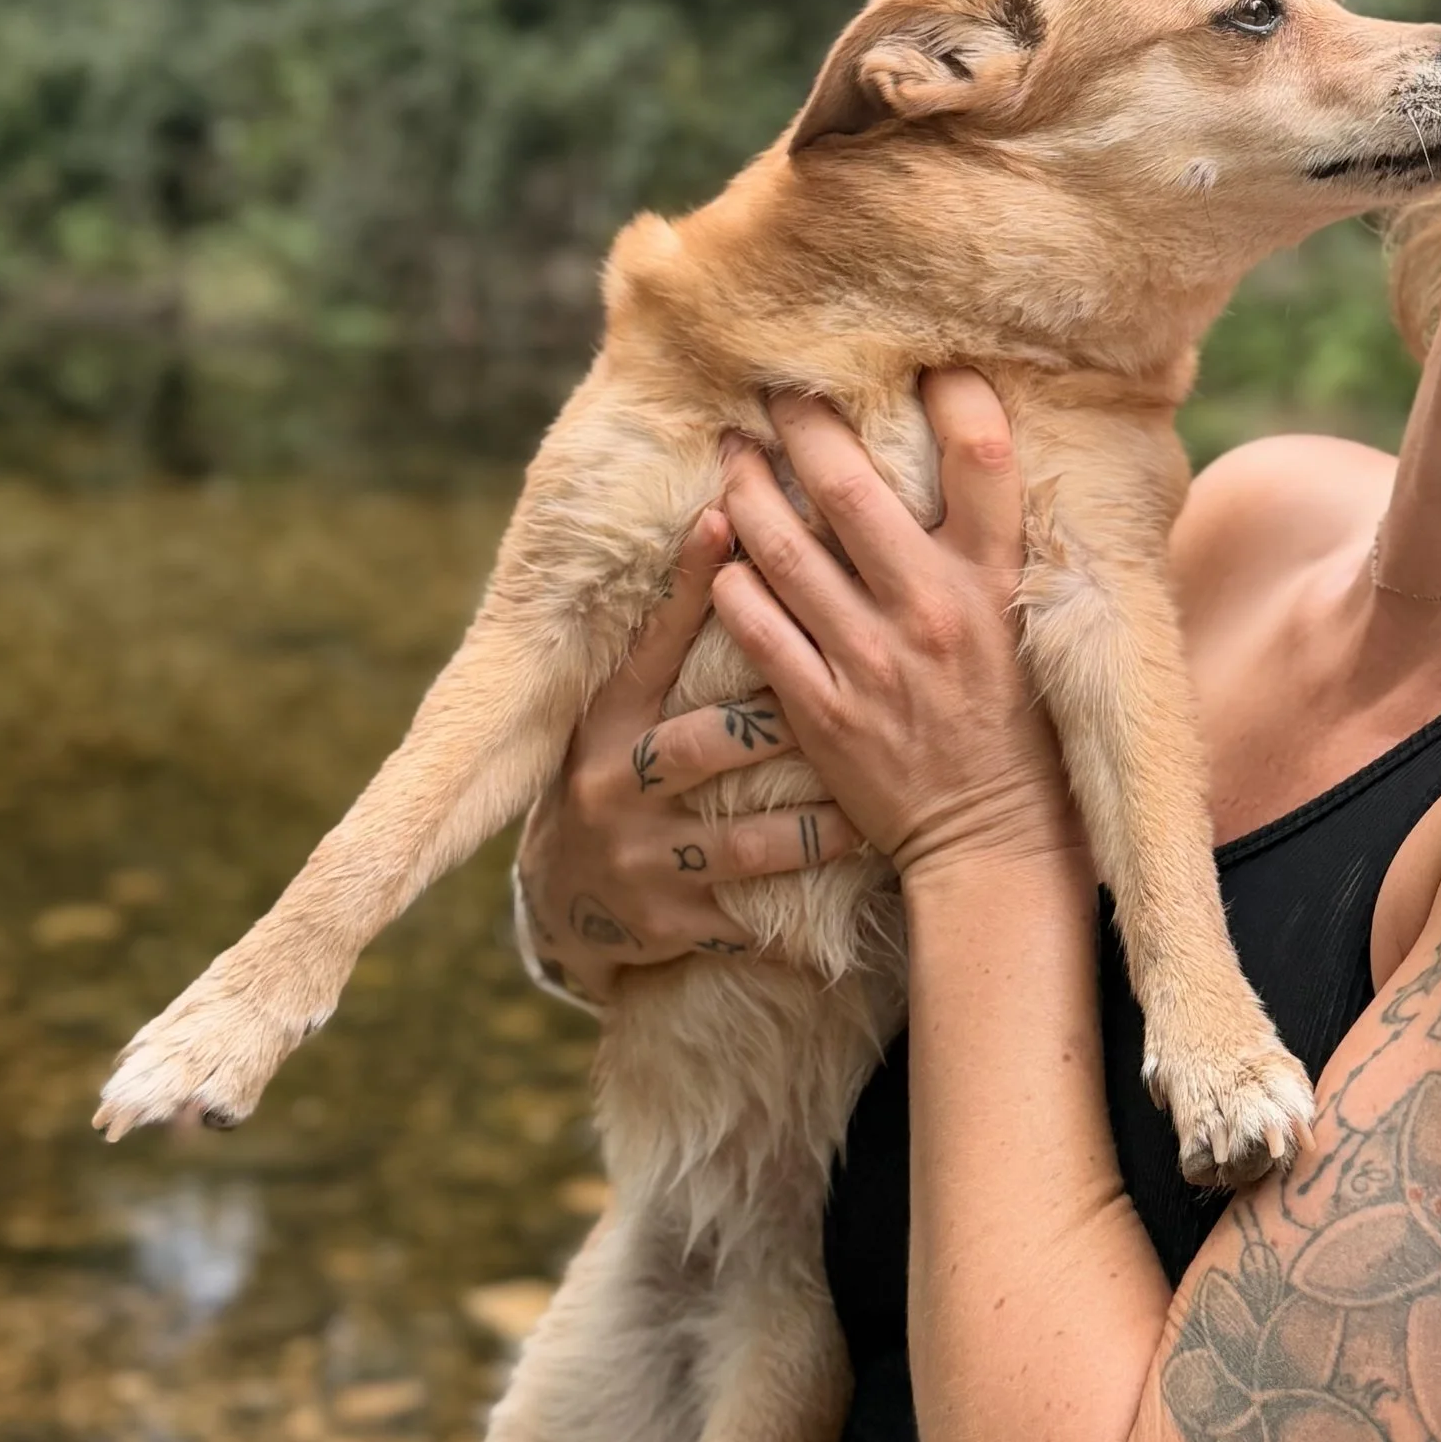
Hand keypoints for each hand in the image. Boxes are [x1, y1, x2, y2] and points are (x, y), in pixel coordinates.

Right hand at [515, 509, 864, 999]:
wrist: (565, 898)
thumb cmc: (618, 767)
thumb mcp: (622, 703)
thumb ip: (672, 629)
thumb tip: (730, 514)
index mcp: (609, 719)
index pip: (654, 643)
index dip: (690, 583)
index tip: (730, 521)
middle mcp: (616, 784)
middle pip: (705, 745)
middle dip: (778, 725)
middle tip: (853, 698)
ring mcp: (645, 858)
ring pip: (745, 843)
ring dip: (815, 831)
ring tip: (875, 814)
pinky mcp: (671, 923)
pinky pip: (747, 924)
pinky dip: (796, 927)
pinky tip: (849, 915)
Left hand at [713, 373, 1075, 879]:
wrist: (994, 842)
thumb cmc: (1024, 725)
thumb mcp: (1044, 626)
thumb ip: (1017, 548)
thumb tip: (1010, 459)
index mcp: (997, 580)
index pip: (982, 455)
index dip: (952, 392)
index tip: (922, 361)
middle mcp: (932, 608)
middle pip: (852, 485)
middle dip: (806, 422)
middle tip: (778, 387)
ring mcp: (870, 660)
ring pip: (784, 548)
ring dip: (747, 489)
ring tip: (731, 452)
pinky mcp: (821, 710)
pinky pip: (756, 627)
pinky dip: (730, 583)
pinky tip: (720, 557)